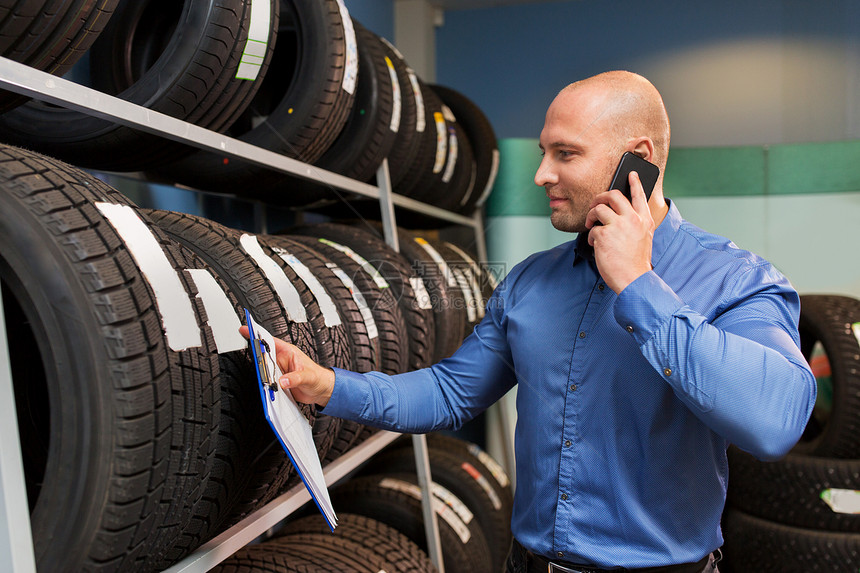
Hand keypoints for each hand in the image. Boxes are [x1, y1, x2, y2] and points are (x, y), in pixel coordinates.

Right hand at [239, 326, 334, 406]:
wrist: (322, 391)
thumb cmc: (318, 378)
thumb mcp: (308, 377)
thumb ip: (295, 378)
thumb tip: (283, 381)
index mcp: (288, 352)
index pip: (270, 340)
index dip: (257, 334)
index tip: (244, 329)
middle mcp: (282, 360)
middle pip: (263, 356)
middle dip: (256, 359)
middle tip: (255, 366)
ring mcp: (279, 371)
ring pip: (263, 370)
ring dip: (261, 376)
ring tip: (263, 382)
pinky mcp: (278, 382)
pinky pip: (266, 382)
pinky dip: (264, 385)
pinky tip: (266, 391)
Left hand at [584, 171, 654, 293]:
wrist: (633, 279)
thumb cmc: (635, 262)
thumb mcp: (643, 238)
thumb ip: (635, 224)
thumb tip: (618, 215)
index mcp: (644, 220)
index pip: (639, 196)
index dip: (634, 183)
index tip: (630, 174)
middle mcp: (632, 219)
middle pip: (613, 195)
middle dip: (600, 197)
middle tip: (595, 204)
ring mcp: (618, 225)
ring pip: (598, 208)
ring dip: (591, 216)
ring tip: (590, 226)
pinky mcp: (604, 234)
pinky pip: (592, 229)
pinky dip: (591, 237)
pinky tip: (596, 246)